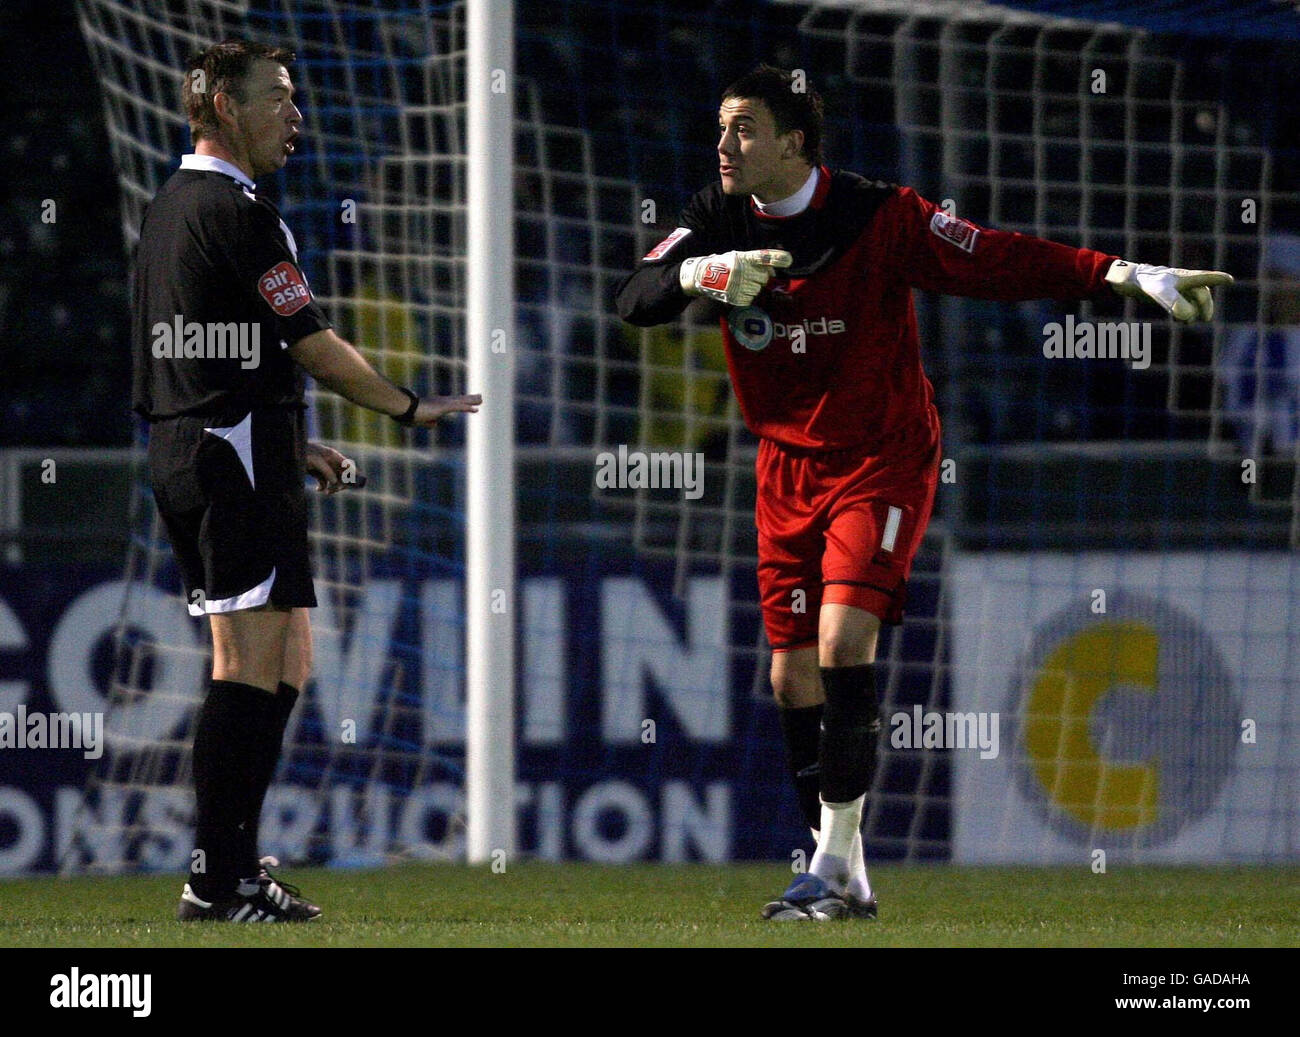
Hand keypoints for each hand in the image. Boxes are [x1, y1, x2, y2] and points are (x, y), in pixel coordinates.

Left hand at [305, 441, 364, 492]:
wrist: (292, 453)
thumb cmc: (304, 453)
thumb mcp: (316, 461)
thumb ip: (327, 471)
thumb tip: (335, 483)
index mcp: (333, 456)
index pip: (348, 465)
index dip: (354, 474)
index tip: (357, 483)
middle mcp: (331, 463)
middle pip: (343, 475)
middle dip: (342, 483)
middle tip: (338, 490)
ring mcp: (324, 468)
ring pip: (334, 480)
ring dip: (332, 488)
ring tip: (327, 492)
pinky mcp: (317, 474)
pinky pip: (324, 483)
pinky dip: (323, 487)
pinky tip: (318, 489)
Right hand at [408, 394, 482, 426]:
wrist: (403, 408)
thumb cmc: (408, 414)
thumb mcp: (420, 421)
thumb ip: (428, 422)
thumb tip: (435, 424)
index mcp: (435, 405)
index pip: (451, 403)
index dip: (460, 403)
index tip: (468, 403)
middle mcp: (440, 402)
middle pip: (458, 400)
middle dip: (469, 399)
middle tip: (479, 397)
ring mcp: (442, 403)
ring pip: (460, 401)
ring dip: (471, 401)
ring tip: (481, 399)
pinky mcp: (443, 407)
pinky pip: (458, 407)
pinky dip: (467, 408)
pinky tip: (476, 409)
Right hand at [678, 249, 792, 305]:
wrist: (702, 275)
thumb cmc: (724, 264)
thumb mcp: (738, 257)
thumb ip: (756, 262)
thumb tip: (773, 273)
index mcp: (744, 257)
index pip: (764, 256)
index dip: (777, 258)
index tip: (789, 260)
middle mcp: (742, 270)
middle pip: (764, 278)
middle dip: (760, 278)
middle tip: (748, 276)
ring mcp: (738, 284)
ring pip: (758, 289)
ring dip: (752, 288)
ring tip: (739, 283)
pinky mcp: (734, 296)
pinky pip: (750, 299)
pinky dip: (745, 296)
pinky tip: (736, 290)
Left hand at [1104, 260, 1232, 321]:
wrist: (1126, 281)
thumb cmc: (1146, 283)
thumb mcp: (1161, 293)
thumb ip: (1176, 304)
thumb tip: (1188, 317)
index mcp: (1185, 278)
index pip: (1206, 278)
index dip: (1218, 279)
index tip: (1230, 279)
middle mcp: (1181, 281)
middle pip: (1200, 293)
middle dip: (1205, 306)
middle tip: (1205, 318)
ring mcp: (1172, 288)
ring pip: (1189, 299)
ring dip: (1193, 311)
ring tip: (1190, 322)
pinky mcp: (1162, 294)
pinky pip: (1178, 303)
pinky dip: (1181, 312)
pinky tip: (1178, 320)